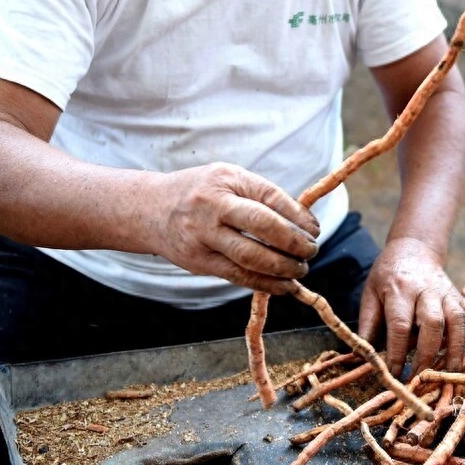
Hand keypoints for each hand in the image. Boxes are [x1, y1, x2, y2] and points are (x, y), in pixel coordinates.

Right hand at [151, 163, 319, 293]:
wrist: (149, 210)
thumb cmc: (200, 191)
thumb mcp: (228, 178)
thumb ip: (261, 195)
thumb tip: (303, 222)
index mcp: (226, 180)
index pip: (270, 198)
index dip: (298, 216)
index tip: (315, 229)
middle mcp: (213, 207)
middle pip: (262, 226)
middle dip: (294, 242)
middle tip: (311, 250)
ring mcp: (203, 237)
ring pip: (251, 257)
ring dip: (283, 267)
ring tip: (301, 269)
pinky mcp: (199, 262)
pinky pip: (238, 276)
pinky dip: (265, 283)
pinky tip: (284, 285)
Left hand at [358, 237, 464, 374]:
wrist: (414, 249)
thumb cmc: (388, 277)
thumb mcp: (370, 295)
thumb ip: (367, 326)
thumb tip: (361, 358)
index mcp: (399, 290)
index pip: (400, 324)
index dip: (398, 352)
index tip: (395, 374)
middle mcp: (426, 290)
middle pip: (432, 322)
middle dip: (428, 354)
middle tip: (421, 377)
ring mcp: (447, 292)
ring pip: (458, 319)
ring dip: (456, 347)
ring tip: (449, 372)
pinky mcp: (460, 296)